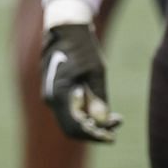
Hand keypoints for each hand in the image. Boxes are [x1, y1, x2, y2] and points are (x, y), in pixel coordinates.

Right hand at [40, 21, 120, 142]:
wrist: (65, 29)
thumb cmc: (82, 48)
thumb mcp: (96, 72)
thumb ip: (98, 98)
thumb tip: (103, 123)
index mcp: (59, 94)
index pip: (76, 127)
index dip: (95, 135)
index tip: (113, 137)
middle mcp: (51, 99)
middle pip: (73, 128)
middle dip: (95, 131)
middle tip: (116, 128)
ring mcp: (52, 96)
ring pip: (72, 120)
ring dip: (92, 123)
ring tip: (115, 119)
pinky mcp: (56, 92)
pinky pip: (70, 110)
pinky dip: (86, 114)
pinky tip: (102, 111)